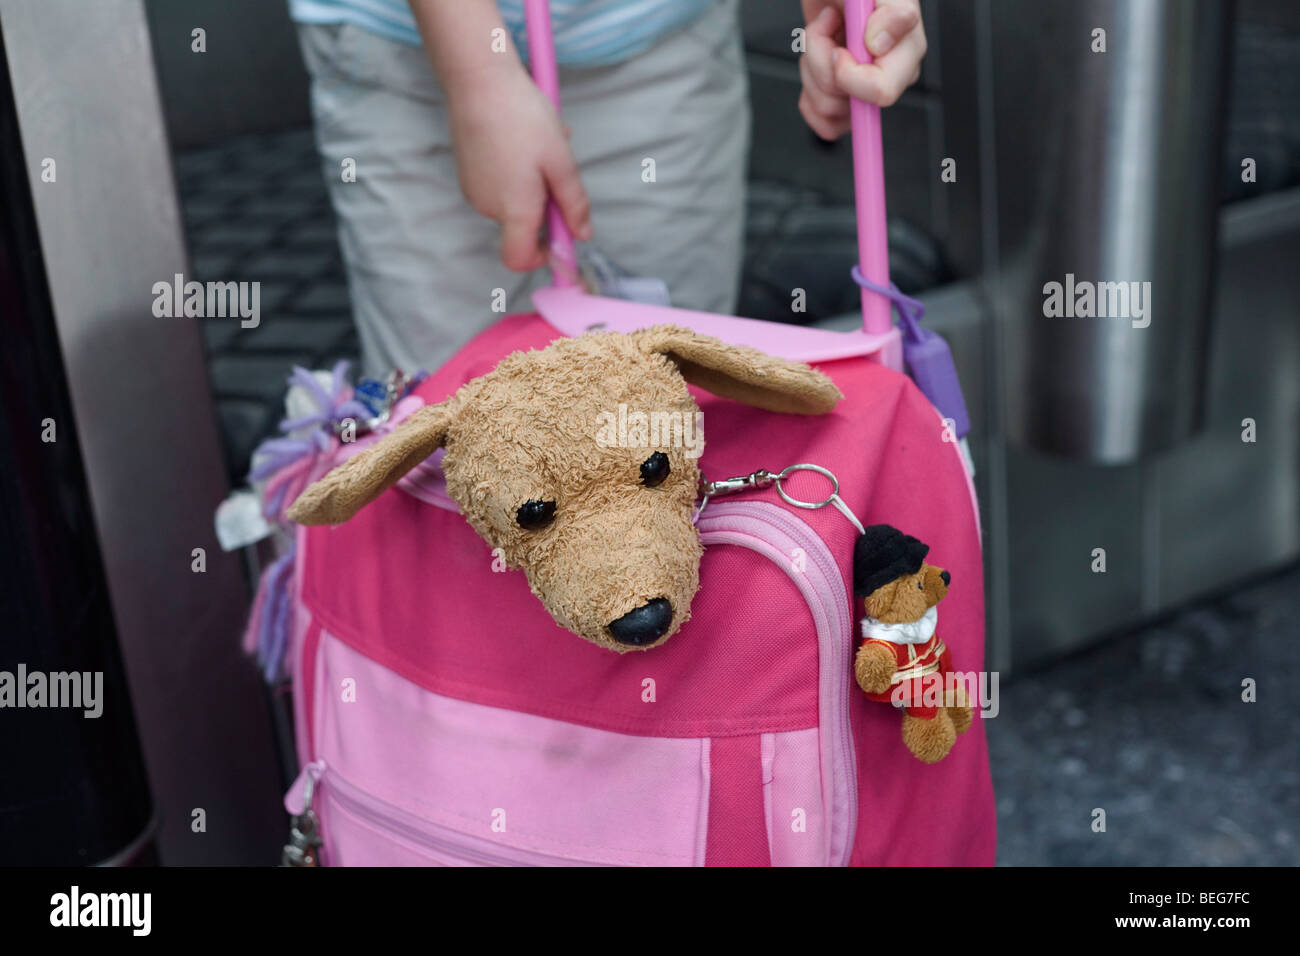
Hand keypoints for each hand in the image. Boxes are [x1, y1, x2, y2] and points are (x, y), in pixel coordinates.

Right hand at [447, 68, 592, 271]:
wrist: (478, 80)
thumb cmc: (522, 117)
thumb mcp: (561, 161)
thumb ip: (573, 204)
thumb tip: (582, 235)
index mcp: (515, 209)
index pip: (521, 260)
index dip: (543, 257)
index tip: (562, 237)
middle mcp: (489, 207)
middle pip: (524, 227)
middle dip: (546, 205)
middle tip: (557, 166)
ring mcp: (475, 190)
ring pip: (514, 202)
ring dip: (534, 183)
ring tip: (540, 145)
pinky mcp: (468, 173)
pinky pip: (500, 184)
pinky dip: (517, 172)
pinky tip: (522, 139)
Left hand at [799, 0, 926, 140]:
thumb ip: (891, 12)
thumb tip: (878, 44)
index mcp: (907, 49)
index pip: (881, 92)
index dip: (847, 75)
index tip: (837, 47)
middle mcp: (891, 73)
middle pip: (849, 105)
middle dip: (822, 65)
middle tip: (828, 28)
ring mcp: (867, 89)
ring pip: (830, 110)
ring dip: (812, 68)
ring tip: (823, 35)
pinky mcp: (847, 99)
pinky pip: (825, 122)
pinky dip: (808, 93)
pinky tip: (815, 62)